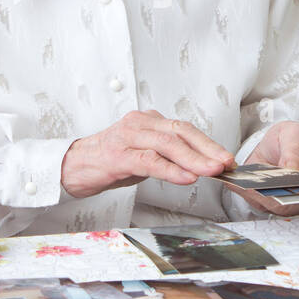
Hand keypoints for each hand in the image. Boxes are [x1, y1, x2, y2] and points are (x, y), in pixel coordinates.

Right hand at [60, 110, 234, 198]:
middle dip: (206, 149)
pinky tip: (186, 177)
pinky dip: (170, 169)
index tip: (225, 158)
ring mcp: (127, 137)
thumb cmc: (108, 162)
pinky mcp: (117, 155)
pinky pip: (149, 160)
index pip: (184, 129)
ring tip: (211, 170)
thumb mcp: (143, 155)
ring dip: (193, 159)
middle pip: (180, 132)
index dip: (207, 143)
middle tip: (225, 163)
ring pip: (167, 144)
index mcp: (147, 121)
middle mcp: (139, 123)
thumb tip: (200, 167)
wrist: (73, 167)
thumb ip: (167, 157)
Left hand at [239, 120, 298, 216]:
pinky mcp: (274, 203)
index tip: (292, 182)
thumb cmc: (297, 138)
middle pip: (298, 204)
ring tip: (246, 184)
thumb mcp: (297, 135)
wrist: (282, 143)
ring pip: (276, 206)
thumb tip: (292, 172)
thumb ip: (296, 152)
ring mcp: (294, 203)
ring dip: (260, 195)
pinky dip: (248, 193)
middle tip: (261, 186)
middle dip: (278, 195)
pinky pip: (260, 202)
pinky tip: (237, 183)